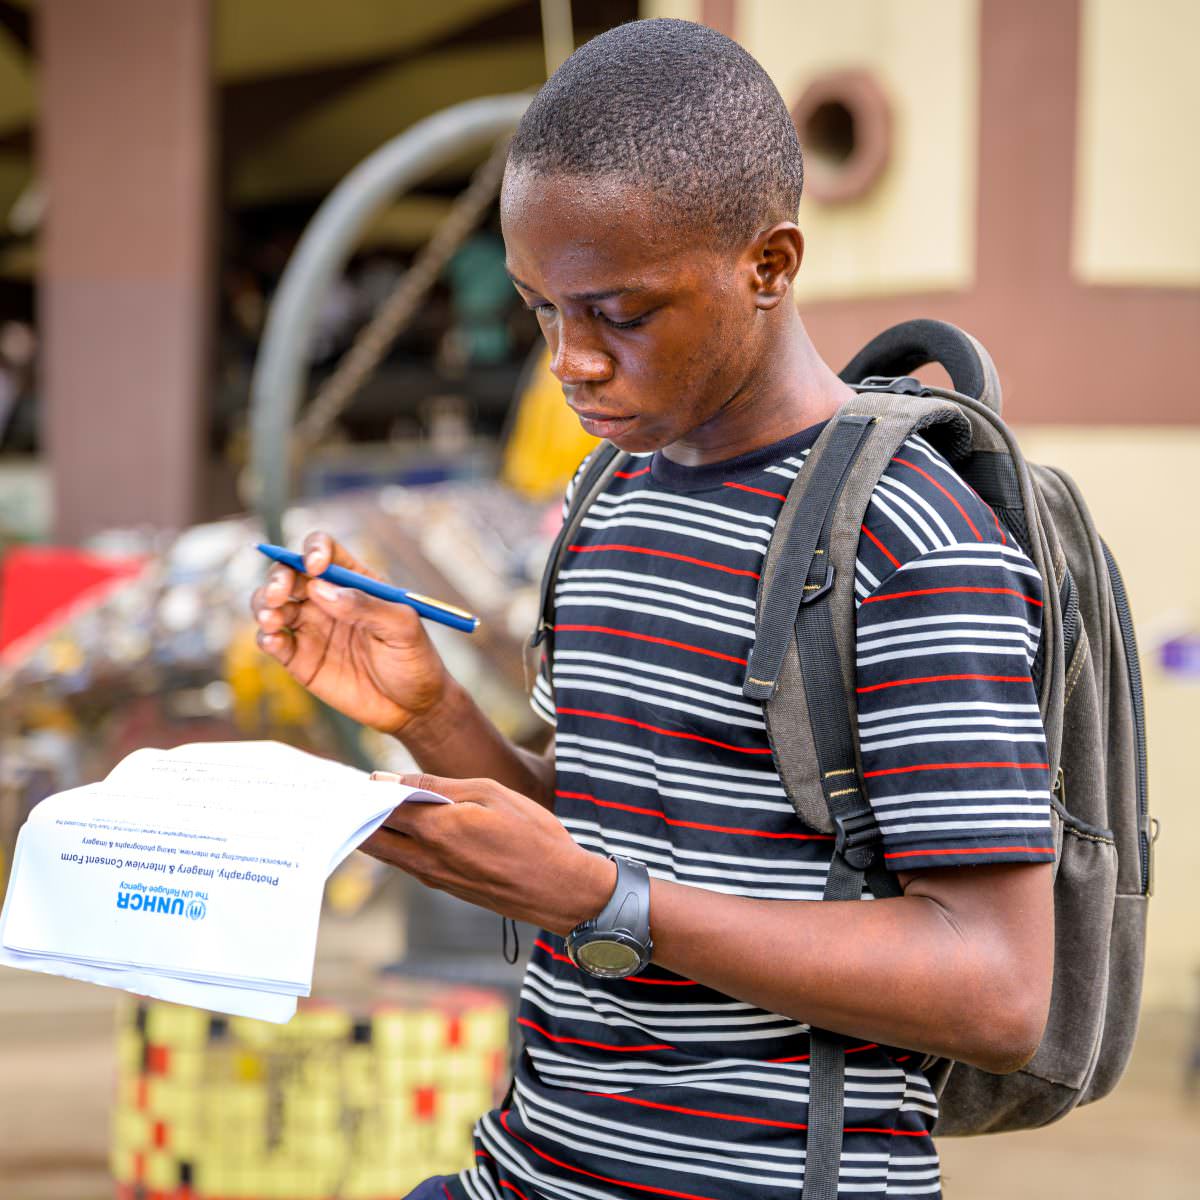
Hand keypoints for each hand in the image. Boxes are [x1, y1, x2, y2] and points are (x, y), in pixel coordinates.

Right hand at [251, 531, 449, 735]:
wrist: (412, 708)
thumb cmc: (414, 660)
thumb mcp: (402, 628)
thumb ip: (365, 606)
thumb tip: (322, 589)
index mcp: (354, 581)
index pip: (324, 550)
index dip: (313, 550)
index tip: (314, 566)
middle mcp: (327, 599)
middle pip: (289, 573)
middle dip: (278, 578)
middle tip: (279, 595)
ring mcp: (311, 627)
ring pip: (272, 604)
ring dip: (263, 605)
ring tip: (273, 620)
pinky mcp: (299, 658)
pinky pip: (272, 641)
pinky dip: (266, 637)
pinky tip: (275, 641)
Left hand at [360, 774, 615, 934]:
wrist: (559, 889)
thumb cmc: (532, 834)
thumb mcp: (490, 793)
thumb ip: (438, 788)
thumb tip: (392, 780)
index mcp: (436, 830)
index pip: (380, 808)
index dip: (363, 790)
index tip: (352, 775)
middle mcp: (426, 859)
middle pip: (371, 837)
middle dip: (356, 814)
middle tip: (349, 792)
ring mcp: (434, 877)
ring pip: (387, 852)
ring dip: (374, 829)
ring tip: (371, 803)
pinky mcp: (446, 886)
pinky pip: (408, 862)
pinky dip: (397, 843)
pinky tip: (405, 827)